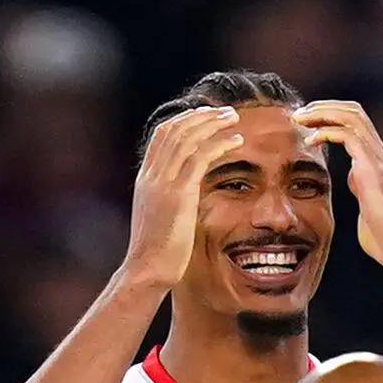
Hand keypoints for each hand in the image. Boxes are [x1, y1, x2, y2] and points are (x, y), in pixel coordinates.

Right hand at [121, 105, 240, 291]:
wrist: (146, 271)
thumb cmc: (156, 254)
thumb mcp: (158, 219)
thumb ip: (168, 200)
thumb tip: (183, 198)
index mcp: (145, 180)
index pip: (161, 136)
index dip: (184, 120)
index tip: (204, 117)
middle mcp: (152, 176)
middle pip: (175, 129)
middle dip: (201, 115)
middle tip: (224, 111)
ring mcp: (163, 183)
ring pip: (188, 137)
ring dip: (214, 123)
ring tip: (234, 118)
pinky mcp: (179, 193)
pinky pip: (201, 156)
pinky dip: (220, 143)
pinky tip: (237, 141)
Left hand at [295, 101, 382, 272]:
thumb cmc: (382, 231)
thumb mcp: (367, 198)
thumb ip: (360, 181)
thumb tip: (353, 173)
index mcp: (377, 157)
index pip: (356, 120)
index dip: (331, 113)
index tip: (307, 120)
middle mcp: (380, 153)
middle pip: (354, 111)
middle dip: (324, 107)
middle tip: (298, 114)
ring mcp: (379, 159)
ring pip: (352, 118)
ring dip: (322, 114)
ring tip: (299, 119)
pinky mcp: (373, 170)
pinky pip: (350, 138)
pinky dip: (327, 133)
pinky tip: (310, 142)